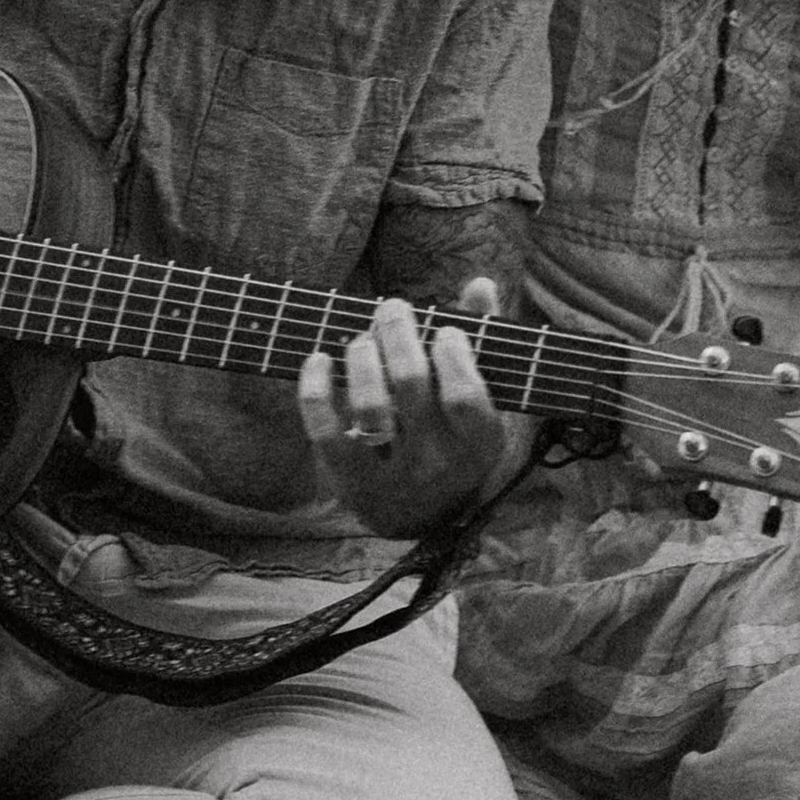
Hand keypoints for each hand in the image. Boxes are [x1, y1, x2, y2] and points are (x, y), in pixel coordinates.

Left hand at [296, 278, 506, 537]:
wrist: (423, 517)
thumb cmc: (455, 435)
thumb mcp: (483, 398)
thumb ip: (483, 340)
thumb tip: (480, 283)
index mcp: (480, 442)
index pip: (465, 395)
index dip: (452, 353)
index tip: (443, 329)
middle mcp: (439, 463)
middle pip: (410, 384)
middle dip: (397, 332)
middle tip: (392, 308)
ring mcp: (393, 477)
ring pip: (369, 406)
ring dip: (361, 357)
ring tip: (362, 339)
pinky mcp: (351, 481)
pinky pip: (326, 432)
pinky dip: (315, 390)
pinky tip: (318, 359)